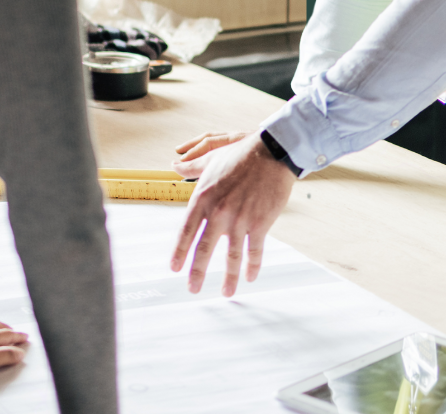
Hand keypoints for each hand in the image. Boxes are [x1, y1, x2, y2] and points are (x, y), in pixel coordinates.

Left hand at [170, 133, 296, 296]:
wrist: (271, 152)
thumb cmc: (240, 155)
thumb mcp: (211, 159)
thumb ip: (191, 166)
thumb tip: (174, 165)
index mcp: (203, 198)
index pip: (186, 231)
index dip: (179, 252)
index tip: (174, 268)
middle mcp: (219, 212)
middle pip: (204, 249)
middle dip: (197, 272)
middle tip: (193, 289)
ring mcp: (241, 219)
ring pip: (231, 256)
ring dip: (228, 277)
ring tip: (226, 293)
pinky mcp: (260, 223)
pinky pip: (255, 251)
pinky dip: (252, 266)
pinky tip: (250, 277)